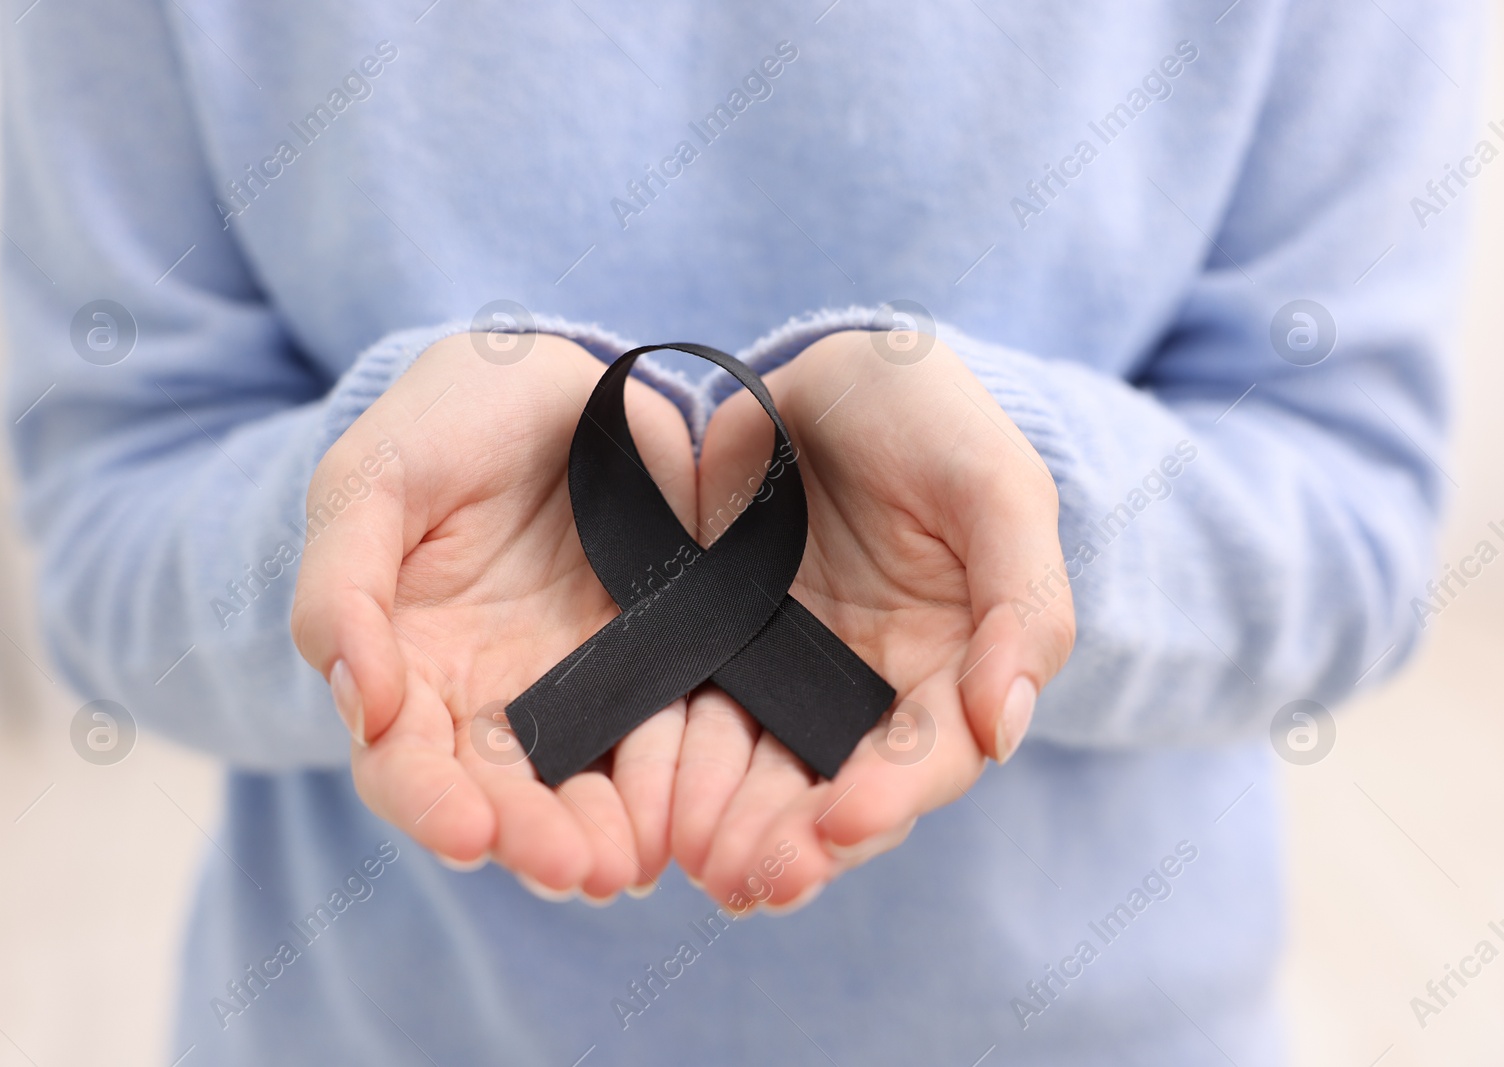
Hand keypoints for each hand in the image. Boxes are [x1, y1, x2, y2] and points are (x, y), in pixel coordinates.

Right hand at [292, 333, 696, 900]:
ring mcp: (576, 687)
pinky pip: (664, 733)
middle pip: (501, 798)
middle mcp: (490, 698)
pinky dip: (671, 782)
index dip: (430, 805)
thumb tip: (357, 703)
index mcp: (405, 667)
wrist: (550, 378)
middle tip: (577, 871)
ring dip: (604, 834)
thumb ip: (343, 587)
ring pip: (584, 786)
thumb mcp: (369, 484)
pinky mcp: (655, 662)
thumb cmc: (440, 426)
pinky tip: (688, 812)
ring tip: (630, 865)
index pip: (404, 765)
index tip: (469, 833)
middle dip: (533, 842)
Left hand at [671, 329, 1074, 912]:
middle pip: (838, 791)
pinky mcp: (714, 649)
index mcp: (953, 667)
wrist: (836, 370)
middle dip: (798, 841)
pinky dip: (675, 770)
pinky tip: (649, 809)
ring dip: (733, 826)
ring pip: (761, 774)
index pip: (929, 758)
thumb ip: (1021, 605)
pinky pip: (693, 721)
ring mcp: (788, 674)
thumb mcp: (997, 490)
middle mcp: (869, 691)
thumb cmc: (935, 422)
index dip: (892, 797)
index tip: (843, 822)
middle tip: (751, 879)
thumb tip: (1008, 728)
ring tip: (697, 865)